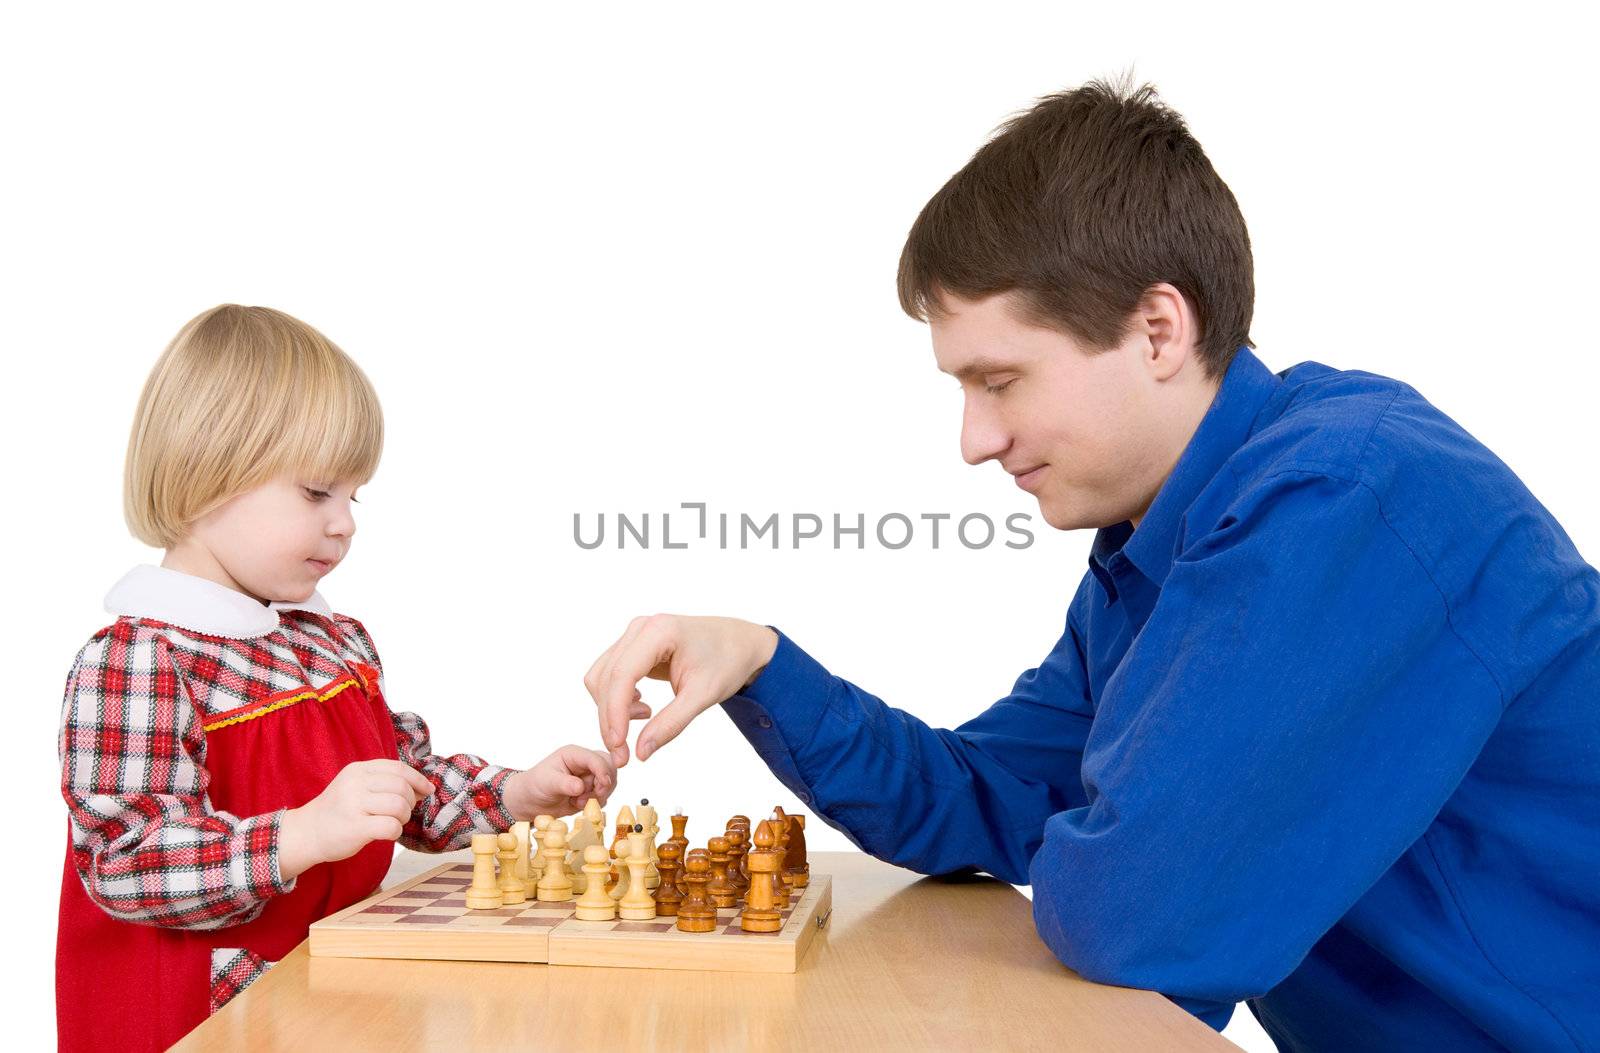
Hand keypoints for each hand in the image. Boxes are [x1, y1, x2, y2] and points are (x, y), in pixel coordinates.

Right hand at [279, 759, 432, 880]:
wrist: (306, 833)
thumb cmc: (339, 811)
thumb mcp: (357, 786)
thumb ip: (385, 783)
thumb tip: (423, 788)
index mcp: (358, 770)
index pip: (399, 768)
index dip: (418, 780)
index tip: (428, 790)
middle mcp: (356, 784)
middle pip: (402, 787)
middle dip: (410, 802)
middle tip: (402, 813)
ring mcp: (354, 805)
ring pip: (399, 806)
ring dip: (403, 818)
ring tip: (393, 823)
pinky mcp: (355, 827)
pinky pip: (391, 827)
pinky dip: (395, 832)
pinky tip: (385, 834)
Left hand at [505, 745, 616, 818]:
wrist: (531, 802)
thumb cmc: (535, 785)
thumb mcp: (547, 782)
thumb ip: (565, 783)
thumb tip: (580, 787)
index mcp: (575, 754)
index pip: (596, 758)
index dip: (603, 771)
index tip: (602, 785)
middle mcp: (585, 763)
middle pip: (609, 768)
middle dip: (604, 784)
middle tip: (587, 798)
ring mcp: (590, 777)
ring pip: (609, 783)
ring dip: (596, 796)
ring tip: (577, 802)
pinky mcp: (591, 791)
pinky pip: (603, 796)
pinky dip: (594, 803)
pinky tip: (577, 804)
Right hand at [584, 614, 778, 765]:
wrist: (737, 643)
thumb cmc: (726, 662)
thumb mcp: (703, 696)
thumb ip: (671, 724)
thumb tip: (640, 753)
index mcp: (659, 631)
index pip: (622, 674)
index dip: (614, 713)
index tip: (618, 745)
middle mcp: (640, 628)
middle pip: (606, 678)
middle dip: (610, 719)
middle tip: (623, 754)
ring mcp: (634, 635)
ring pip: (601, 677)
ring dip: (611, 709)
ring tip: (645, 720)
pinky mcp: (632, 646)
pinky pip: (609, 675)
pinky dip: (617, 698)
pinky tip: (642, 709)